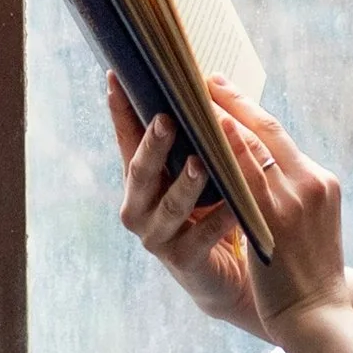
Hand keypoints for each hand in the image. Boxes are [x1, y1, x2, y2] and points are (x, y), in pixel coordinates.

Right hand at [109, 82, 261, 330]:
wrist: (231, 276)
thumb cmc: (216, 212)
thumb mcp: (203, 172)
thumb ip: (198, 138)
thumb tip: (208, 80)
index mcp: (142, 179)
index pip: (127, 138)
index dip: (121, 110)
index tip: (116, 77)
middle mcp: (140, 207)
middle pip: (141, 171)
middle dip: (153, 145)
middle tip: (166, 119)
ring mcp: (157, 237)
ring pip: (170, 206)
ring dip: (186, 183)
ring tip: (201, 163)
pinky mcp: (183, 262)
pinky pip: (202, 237)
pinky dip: (220, 219)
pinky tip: (235, 206)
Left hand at [210, 86, 346, 322]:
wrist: (319, 314)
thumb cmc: (309, 274)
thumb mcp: (310, 223)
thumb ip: (289, 192)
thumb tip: (251, 166)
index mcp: (321, 181)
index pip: (280, 135)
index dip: (248, 108)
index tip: (223, 88)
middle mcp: (311, 183)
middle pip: (267, 130)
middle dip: (232, 102)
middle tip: (203, 81)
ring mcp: (294, 200)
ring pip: (251, 147)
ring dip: (219, 120)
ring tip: (193, 102)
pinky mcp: (274, 220)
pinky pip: (242, 178)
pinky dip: (222, 154)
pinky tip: (200, 138)